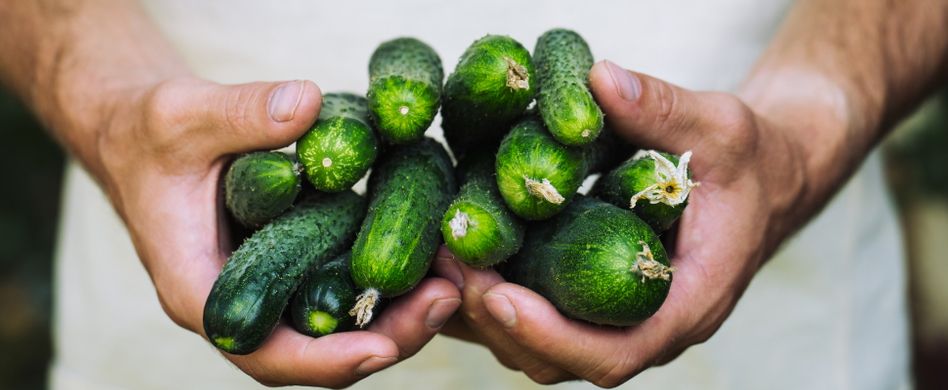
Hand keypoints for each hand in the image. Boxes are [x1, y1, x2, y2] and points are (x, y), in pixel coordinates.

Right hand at [92, 77, 460, 386]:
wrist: (146, 136)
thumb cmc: (152, 134)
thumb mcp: (184, 114)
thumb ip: (239, 113)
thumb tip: (305, 105)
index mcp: (200, 290)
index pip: (263, 351)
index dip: (323, 359)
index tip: (381, 347)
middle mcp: (240, 304)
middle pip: (316, 350)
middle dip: (386, 337)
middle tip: (447, 295)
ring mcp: (269, 289)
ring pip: (336, 326)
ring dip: (396, 314)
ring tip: (452, 278)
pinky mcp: (292, 266)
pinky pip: (341, 287)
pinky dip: (382, 279)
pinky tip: (426, 255)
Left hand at [435, 59, 816, 386]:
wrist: (760, 179)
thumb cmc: (747, 161)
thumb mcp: (720, 127)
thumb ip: (664, 109)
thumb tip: (600, 81)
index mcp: (688, 302)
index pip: (617, 352)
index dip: (553, 337)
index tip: (499, 295)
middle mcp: (649, 325)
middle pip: (564, 362)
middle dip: (501, 322)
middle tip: (451, 264)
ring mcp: (619, 318)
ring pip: (542, 350)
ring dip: (486, 315)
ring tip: (442, 258)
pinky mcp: (595, 300)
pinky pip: (539, 319)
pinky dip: (495, 299)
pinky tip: (459, 257)